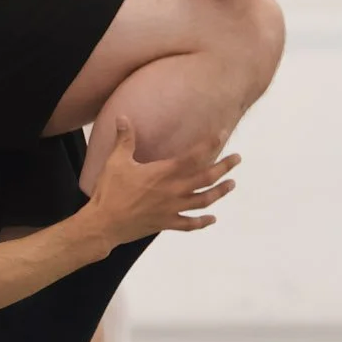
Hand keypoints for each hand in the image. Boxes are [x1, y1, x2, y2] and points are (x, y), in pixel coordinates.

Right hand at [86, 119, 238, 243]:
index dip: (210, 144)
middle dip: (224, 167)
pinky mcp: (166, 223)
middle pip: (207, 178)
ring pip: (204, 200)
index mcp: (164, 173)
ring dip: (220, 192)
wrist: (104, 223)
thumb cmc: (109, 191)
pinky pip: (190, 224)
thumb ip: (124, 139)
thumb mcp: (116, 161)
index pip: (194, 156)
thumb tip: (123, 118)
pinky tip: (212, 218)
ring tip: (232, 185)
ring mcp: (172, 209)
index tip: (222, 134)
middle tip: (237, 158)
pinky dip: (202, 222)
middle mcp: (173, 191)